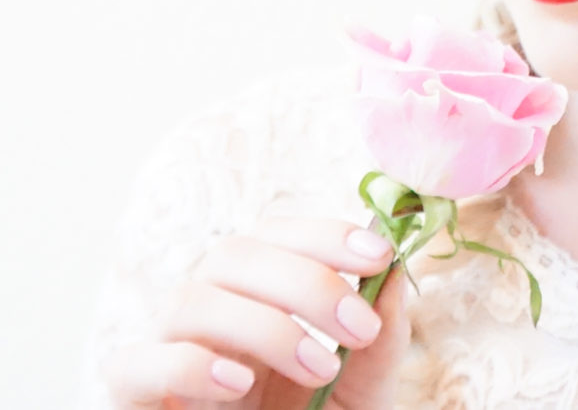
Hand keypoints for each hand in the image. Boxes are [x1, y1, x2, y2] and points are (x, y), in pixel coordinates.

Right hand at [102, 214, 411, 409]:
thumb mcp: (357, 389)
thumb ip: (378, 339)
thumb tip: (395, 274)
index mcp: (255, 287)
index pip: (279, 233)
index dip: (326, 234)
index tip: (379, 254)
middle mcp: (207, 301)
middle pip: (237, 253)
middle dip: (308, 282)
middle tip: (360, 327)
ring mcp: (166, 342)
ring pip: (193, 298)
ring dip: (264, 326)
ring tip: (319, 367)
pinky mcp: (135, 390)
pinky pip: (140, 361)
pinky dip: (191, 364)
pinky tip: (239, 383)